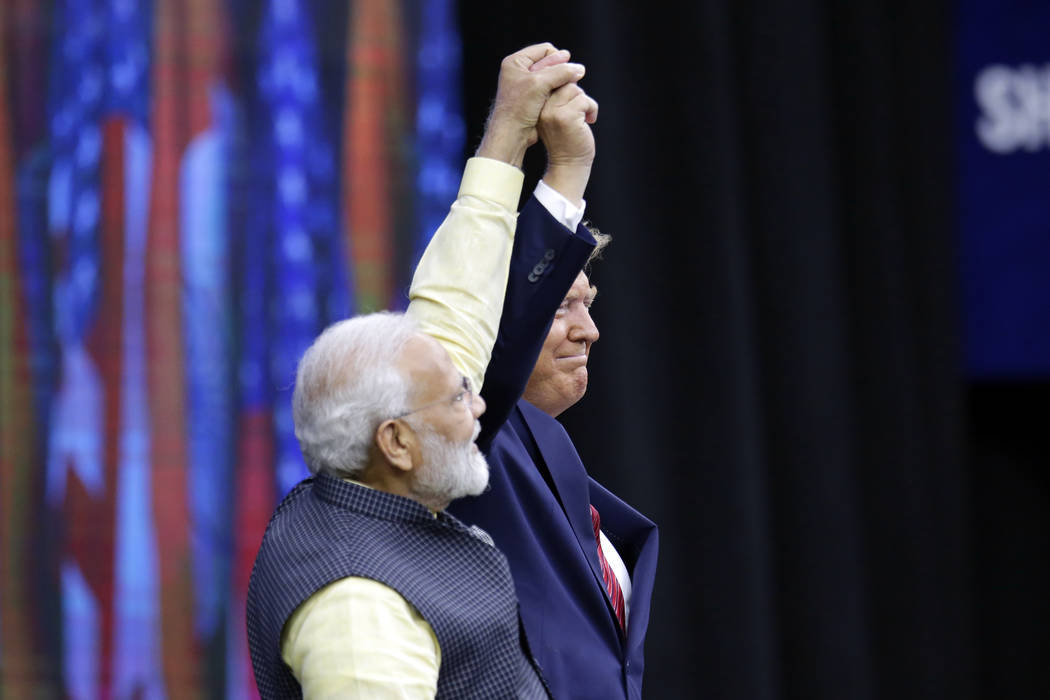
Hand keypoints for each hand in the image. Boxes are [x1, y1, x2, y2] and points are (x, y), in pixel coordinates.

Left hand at [476, 43, 585, 167]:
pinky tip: (563, 99)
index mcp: (516, 62)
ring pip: (552, 78)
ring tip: (568, 91)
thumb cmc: (519, 108)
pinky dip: (559, 93)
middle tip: (571, 81)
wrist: (512, 134)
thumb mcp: (540, 84)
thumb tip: (579, 69)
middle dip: (562, 71)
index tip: (566, 70)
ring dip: (562, 83)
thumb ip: (561, 72)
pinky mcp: (533, 99)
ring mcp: (527, 86)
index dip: (558, 58)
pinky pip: (551, 90)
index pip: (545, 49)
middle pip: (550, 63)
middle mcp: (520, 72)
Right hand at [537, 81, 597, 206]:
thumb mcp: (556, 117)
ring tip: (585, 117)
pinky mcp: (566, 117)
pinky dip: (592, 109)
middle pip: (563, 82)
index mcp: (536, 107)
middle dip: (577, 95)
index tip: (573, 102)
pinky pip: (584, 100)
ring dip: (585, 102)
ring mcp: (553, 112)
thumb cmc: (566, 142)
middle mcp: (541, 108)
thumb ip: (558, 99)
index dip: (566, 86)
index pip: (551, 81)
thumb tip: (572, 75)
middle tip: (581, 111)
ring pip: (575, 90)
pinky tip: (589, 121)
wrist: (569, 166)